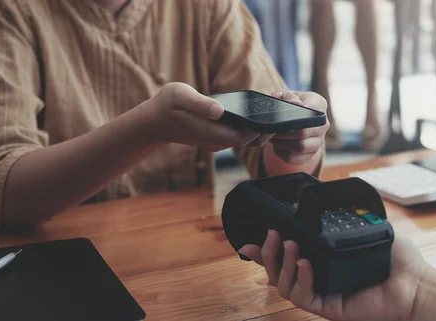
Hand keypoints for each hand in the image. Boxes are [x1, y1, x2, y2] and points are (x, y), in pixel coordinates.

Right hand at [147, 83, 271, 150]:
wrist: (152, 123)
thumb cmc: (165, 105)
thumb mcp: (178, 95)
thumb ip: (199, 103)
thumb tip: (219, 111)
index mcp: (211, 132)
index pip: (244, 137)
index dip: (262, 130)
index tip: (276, 117)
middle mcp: (216, 141)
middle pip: (249, 141)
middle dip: (267, 130)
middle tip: (283, 113)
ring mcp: (216, 141)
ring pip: (244, 140)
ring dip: (260, 130)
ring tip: (274, 113)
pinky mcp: (215, 138)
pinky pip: (237, 136)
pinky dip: (249, 128)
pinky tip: (258, 115)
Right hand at [238, 230, 428, 320]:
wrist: (416, 283)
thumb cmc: (396, 258)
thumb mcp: (365, 228)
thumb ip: (346, 215)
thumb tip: (330, 197)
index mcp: (321, 263)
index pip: (285, 258)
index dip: (266, 251)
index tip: (250, 240)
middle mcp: (317, 279)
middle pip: (277, 272)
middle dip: (267, 254)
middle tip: (271, 235)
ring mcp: (322, 294)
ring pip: (284, 285)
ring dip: (282, 264)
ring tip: (290, 245)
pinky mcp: (329, 308)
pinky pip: (304, 297)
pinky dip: (301, 278)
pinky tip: (307, 263)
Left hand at [268, 91, 328, 164]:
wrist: (296, 119)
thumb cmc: (290, 105)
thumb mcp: (285, 96)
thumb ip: (285, 96)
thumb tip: (292, 102)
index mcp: (319, 105)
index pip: (310, 113)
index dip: (293, 118)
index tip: (281, 119)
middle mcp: (323, 124)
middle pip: (303, 133)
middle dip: (282, 133)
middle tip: (271, 130)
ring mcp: (319, 141)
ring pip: (300, 147)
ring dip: (282, 143)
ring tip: (273, 138)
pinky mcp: (311, 154)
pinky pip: (295, 158)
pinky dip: (282, 153)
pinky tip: (278, 146)